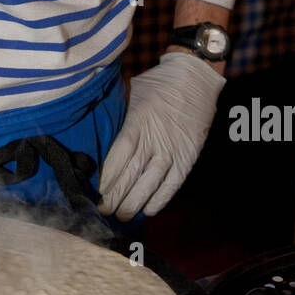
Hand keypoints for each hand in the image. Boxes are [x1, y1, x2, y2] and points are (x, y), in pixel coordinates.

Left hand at [98, 51, 224, 219]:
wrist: (196, 78)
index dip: (108, 177)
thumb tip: (104, 130)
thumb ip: (122, 114)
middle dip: (116, 196)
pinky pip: (173, 184)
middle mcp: (154, 140)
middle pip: (131, 174)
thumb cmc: (160, 82)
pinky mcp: (188, 157)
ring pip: (150, 184)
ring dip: (134, 203)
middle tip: (104, 211)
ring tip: (122, 215)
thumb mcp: (134, 92)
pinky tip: (148, 210)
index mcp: (137, 123)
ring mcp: (172, 150)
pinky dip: (160, 199)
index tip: (98, 191)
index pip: (119, 156)